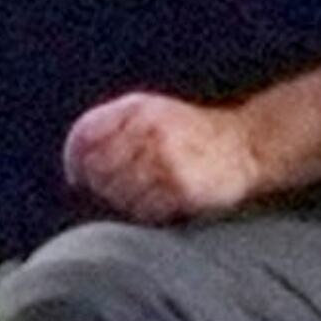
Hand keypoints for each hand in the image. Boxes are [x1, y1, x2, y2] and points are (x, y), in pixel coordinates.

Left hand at [62, 91, 259, 223]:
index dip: (75, 161)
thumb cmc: (191, 133)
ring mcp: (166, 159)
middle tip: (119, 189)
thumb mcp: (152, 112)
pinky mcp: (181, 188)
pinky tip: (161, 202)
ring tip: (147, 192)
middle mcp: (150, 131)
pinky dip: (146, 211)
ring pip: (118, 192)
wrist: (246, 145)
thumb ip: (111, 126)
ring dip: (125, 200)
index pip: (85, 136)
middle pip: (97, 169)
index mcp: (138, 109)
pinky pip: (143, 210)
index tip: (78, 177)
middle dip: (101, 184)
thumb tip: (74, 166)